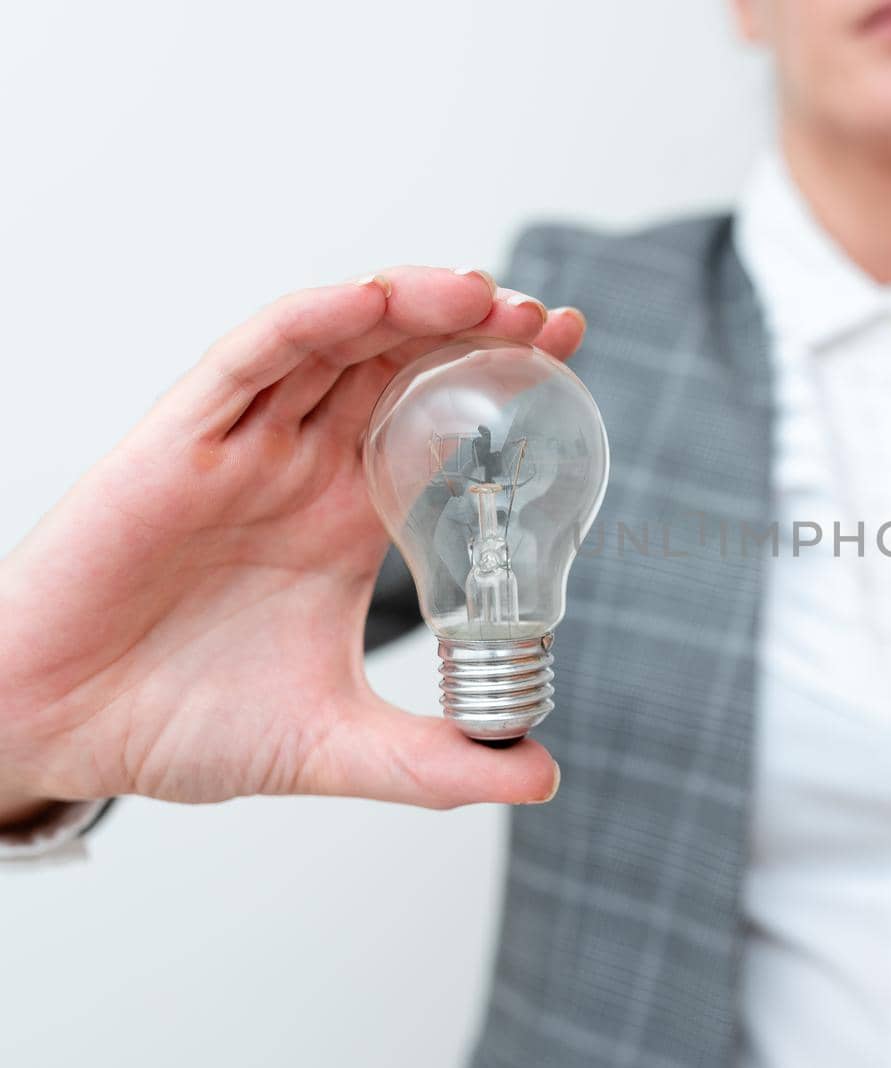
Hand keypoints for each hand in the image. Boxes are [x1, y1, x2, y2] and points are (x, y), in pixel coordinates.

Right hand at [0, 267, 582, 820]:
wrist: (57, 735)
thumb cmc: (179, 727)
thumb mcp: (333, 745)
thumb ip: (435, 763)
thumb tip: (542, 778)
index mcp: (347, 518)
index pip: (441, 424)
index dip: (503, 379)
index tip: (572, 348)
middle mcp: (303, 469)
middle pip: (400, 366)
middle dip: (474, 330)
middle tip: (547, 317)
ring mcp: (244, 447)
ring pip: (334, 346)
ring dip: (407, 309)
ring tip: (483, 294)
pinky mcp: (177, 442)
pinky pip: (248, 360)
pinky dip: (309, 324)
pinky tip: (370, 304)